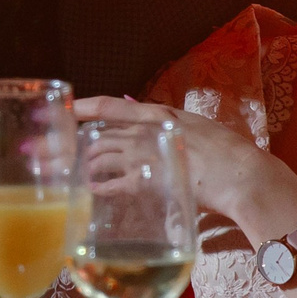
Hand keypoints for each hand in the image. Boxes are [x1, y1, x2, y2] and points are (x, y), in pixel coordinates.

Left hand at [71, 96, 296, 231]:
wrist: (245, 175)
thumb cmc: (227, 154)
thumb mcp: (196, 128)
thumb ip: (169, 124)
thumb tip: (142, 114)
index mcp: (161, 115)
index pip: (113, 107)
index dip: (86, 107)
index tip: (66, 108)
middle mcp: (149, 132)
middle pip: (99, 135)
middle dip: (72, 144)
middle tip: (51, 151)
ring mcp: (147, 156)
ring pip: (102, 157)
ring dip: (82, 166)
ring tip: (68, 174)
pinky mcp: (151, 181)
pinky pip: (115, 184)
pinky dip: (100, 188)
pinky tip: (90, 191)